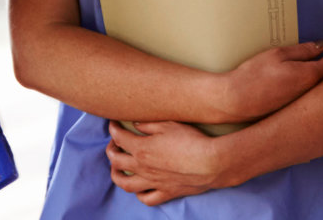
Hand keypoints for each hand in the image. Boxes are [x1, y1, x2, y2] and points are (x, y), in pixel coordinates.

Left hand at [106, 120, 231, 204]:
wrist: (211, 163)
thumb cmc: (191, 140)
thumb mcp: (169, 125)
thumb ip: (149, 125)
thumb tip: (135, 124)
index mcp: (141, 149)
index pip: (119, 138)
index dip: (114, 129)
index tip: (114, 124)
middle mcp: (143, 168)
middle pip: (116, 162)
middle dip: (111, 150)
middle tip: (114, 143)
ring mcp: (153, 183)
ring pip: (125, 184)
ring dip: (116, 175)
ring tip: (117, 169)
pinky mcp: (166, 192)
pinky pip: (146, 198)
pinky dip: (139, 194)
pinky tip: (141, 188)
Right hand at [216, 40, 322, 121]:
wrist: (236, 101)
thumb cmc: (255, 74)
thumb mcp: (279, 54)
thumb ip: (303, 50)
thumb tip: (322, 46)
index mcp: (309, 76)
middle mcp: (310, 92)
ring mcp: (301, 102)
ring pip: (318, 86)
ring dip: (320, 75)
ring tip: (314, 64)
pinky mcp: (292, 108)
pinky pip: (308, 94)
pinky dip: (309, 85)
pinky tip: (298, 80)